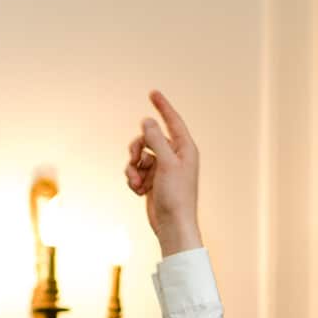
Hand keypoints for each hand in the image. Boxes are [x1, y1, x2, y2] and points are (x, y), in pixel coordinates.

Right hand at [124, 90, 201, 255]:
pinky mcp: (153, 181)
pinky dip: (133, 178)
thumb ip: (155, 140)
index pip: (173, 121)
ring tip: (136, 183)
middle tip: (134, 160)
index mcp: (185, 149)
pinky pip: (136, 170)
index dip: (163, 107)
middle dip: (136, 148)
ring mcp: (163, 169)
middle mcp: (175, 157)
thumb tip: (147, 121)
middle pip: (148, 138)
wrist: (172, 225)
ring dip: (132, 167)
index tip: (153, 92)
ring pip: (138, 155)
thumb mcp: (165, 164)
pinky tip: (138, 191)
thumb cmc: (176, 196)